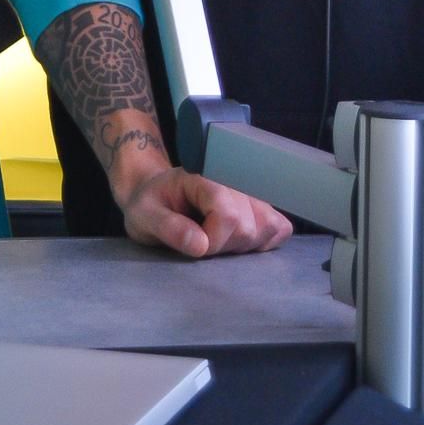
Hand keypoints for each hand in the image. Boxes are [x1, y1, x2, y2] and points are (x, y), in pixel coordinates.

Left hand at [117, 167, 292, 259]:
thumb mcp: (144, 215)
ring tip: (218, 241)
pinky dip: (264, 241)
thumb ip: (169, 227)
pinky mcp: (260, 207)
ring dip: (244, 246)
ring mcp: (249, 193)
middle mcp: (233, 181)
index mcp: (205, 177)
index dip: (214, 241)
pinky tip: (239, 242)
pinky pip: (279, 227)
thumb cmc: (150, 204)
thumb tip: (201, 245)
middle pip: (249, 226)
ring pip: (268, 227)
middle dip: (225, 247)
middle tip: (201, 243)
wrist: (154, 195)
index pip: (229, 215)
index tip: (194, 246)